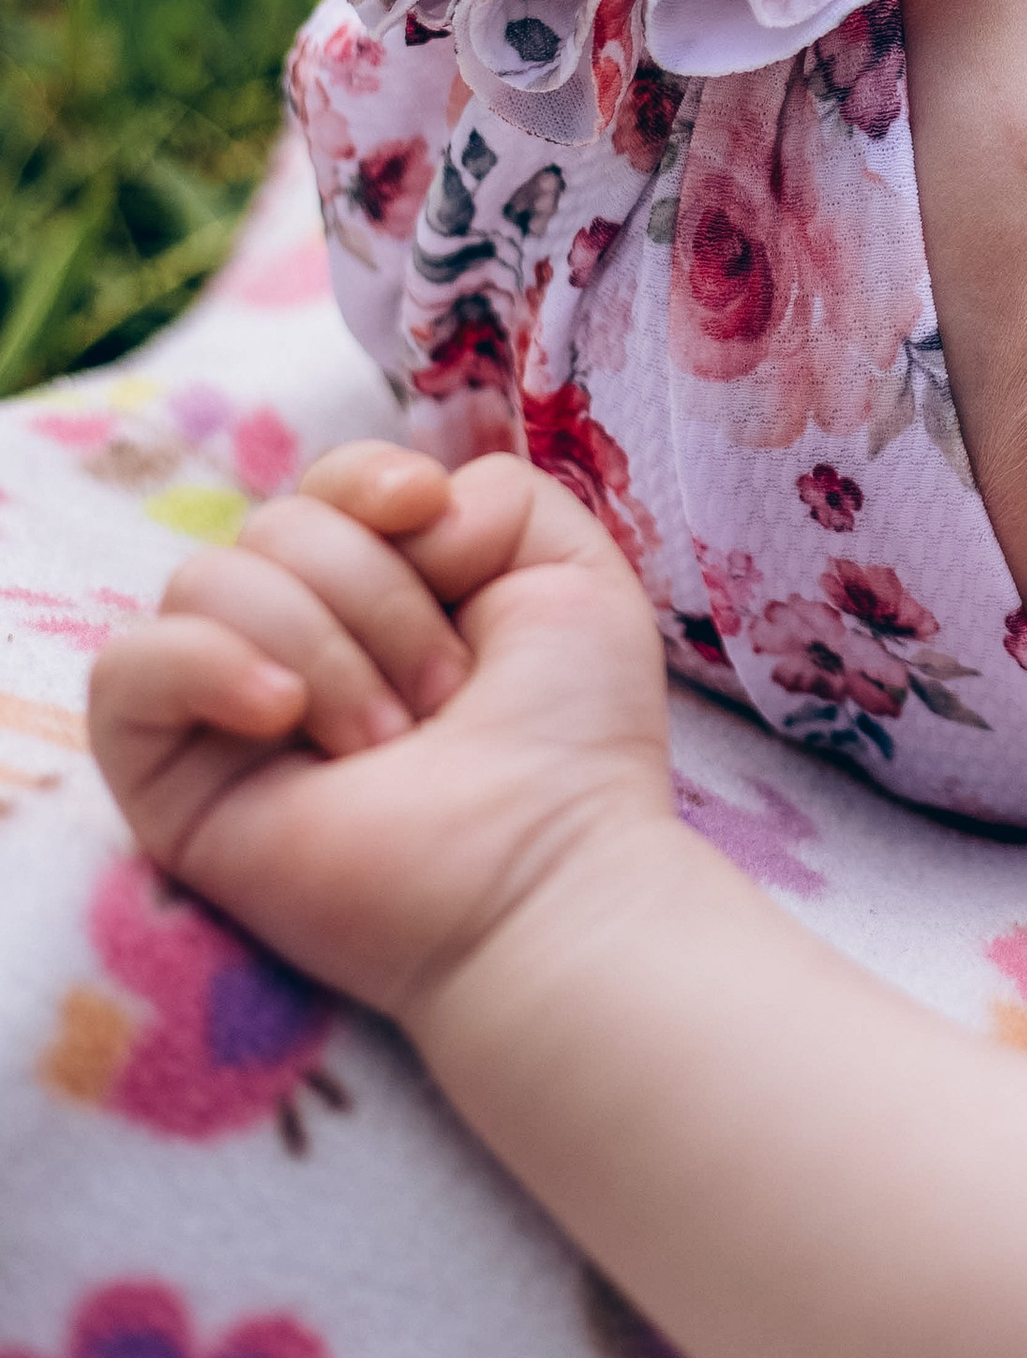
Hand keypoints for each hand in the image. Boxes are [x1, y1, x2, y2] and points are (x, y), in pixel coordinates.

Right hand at [87, 444, 672, 1022]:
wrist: (545, 878)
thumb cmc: (571, 741)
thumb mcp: (571, 571)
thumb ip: (495, 491)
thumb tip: (400, 506)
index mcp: (378, 595)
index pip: (322, 486)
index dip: (366, 479)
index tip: (428, 515)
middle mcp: (294, 646)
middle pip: (274, 526)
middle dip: (375, 594)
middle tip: (441, 698)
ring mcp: (225, 715)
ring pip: (203, 581)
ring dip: (320, 646)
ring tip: (386, 741)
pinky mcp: (171, 787)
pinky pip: (124, 671)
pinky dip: (200, 665)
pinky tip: (280, 713)